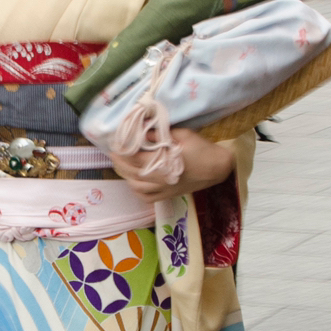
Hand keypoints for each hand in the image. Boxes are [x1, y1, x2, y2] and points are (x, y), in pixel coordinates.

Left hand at [110, 128, 232, 198]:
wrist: (218, 168)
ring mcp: (164, 189)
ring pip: (137, 187)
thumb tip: (143, 133)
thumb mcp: (182, 135)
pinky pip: (147, 198)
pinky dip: (137, 191)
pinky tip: (134, 183)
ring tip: (121, 166)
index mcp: (163, 163)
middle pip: (132, 173)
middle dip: (120, 163)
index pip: (135, 158)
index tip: (115, 143)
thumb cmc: (201, 148)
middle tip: (113, 153)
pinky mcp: (169, 195)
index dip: (123, 151)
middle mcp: (160, 179)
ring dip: (126, 176)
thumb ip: (160, 134)